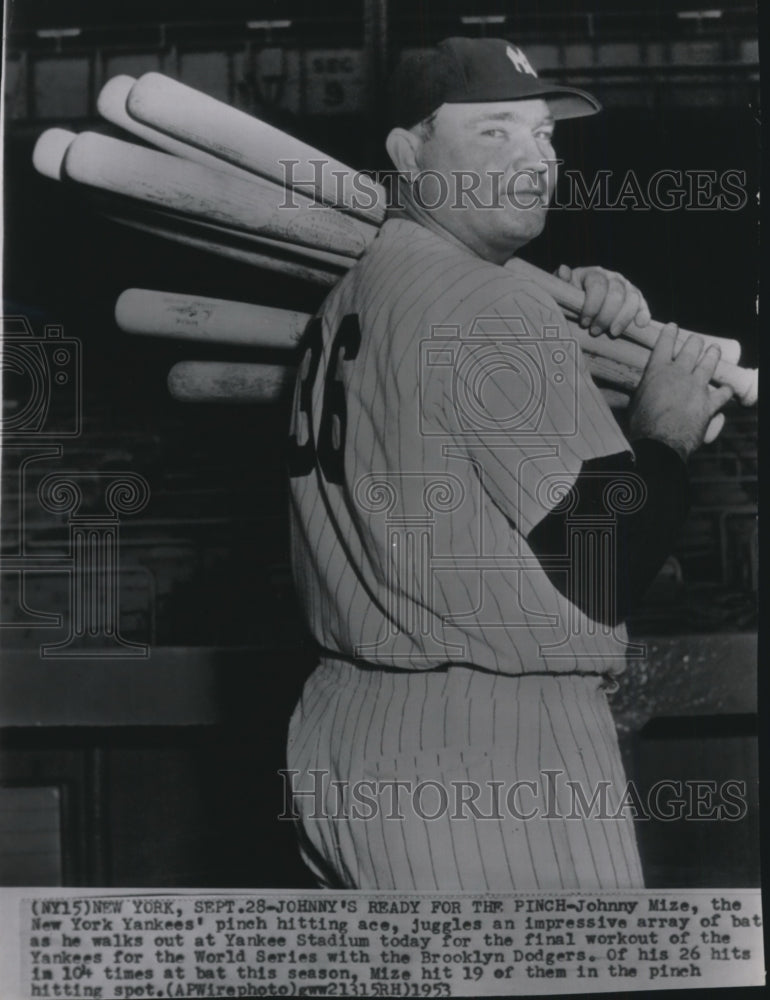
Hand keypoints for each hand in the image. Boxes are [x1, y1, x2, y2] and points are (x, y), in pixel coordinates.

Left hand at [556, 264, 651, 337]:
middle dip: (606, 315)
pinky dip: (643, 314)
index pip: (597, 285)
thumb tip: (563, 270)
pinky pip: (643, 305)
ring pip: (631, 299)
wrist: (582, 303)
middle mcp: (613, 278)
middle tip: (595, 332)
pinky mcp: (636, 300)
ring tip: (612, 333)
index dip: (592, 306)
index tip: (584, 323)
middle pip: (616, 293)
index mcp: (594, 274)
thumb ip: (561, 282)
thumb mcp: (563, 290)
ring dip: (623, 318)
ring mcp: (626, 287)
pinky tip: (640, 325)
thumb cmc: (570, 298)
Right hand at [627, 323, 733, 460]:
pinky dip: (725, 390)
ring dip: (713, 355)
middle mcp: (679, 373)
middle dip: (695, 342)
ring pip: (710, 363)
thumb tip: (610, 394)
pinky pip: (723, 393)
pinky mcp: (709, 404)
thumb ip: (636, 393)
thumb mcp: (633, 403)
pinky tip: (726, 389)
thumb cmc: (641, 425)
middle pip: (692, 348)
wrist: (659, 443)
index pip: (665, 343)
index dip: (670, 332)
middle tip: (696, 341)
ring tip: (714, 351)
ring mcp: (697, 387)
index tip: (673, 327)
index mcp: (657, 371)